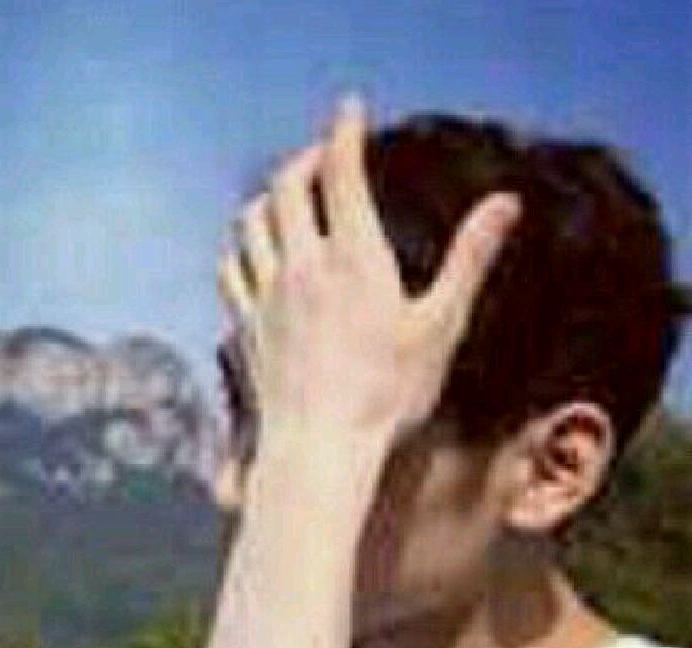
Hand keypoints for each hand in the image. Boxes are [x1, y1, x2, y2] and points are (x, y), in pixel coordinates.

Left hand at [216, 93, 521, 453]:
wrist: (319, 448)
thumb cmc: (387, 396)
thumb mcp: (441, 326)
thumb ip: (469, 260)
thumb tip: (505, 204)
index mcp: (353, 257)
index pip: (342, 172)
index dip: (346, 132)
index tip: (351, 110)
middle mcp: (300, 266)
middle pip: (285, 186)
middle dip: (304, 160)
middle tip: (323, 158)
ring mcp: (265, 296)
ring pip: (249, 223)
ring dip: (266, 199)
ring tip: (284, 200)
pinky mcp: (245, 328)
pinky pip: (230, 270)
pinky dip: (240, 250)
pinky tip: (251, 258)